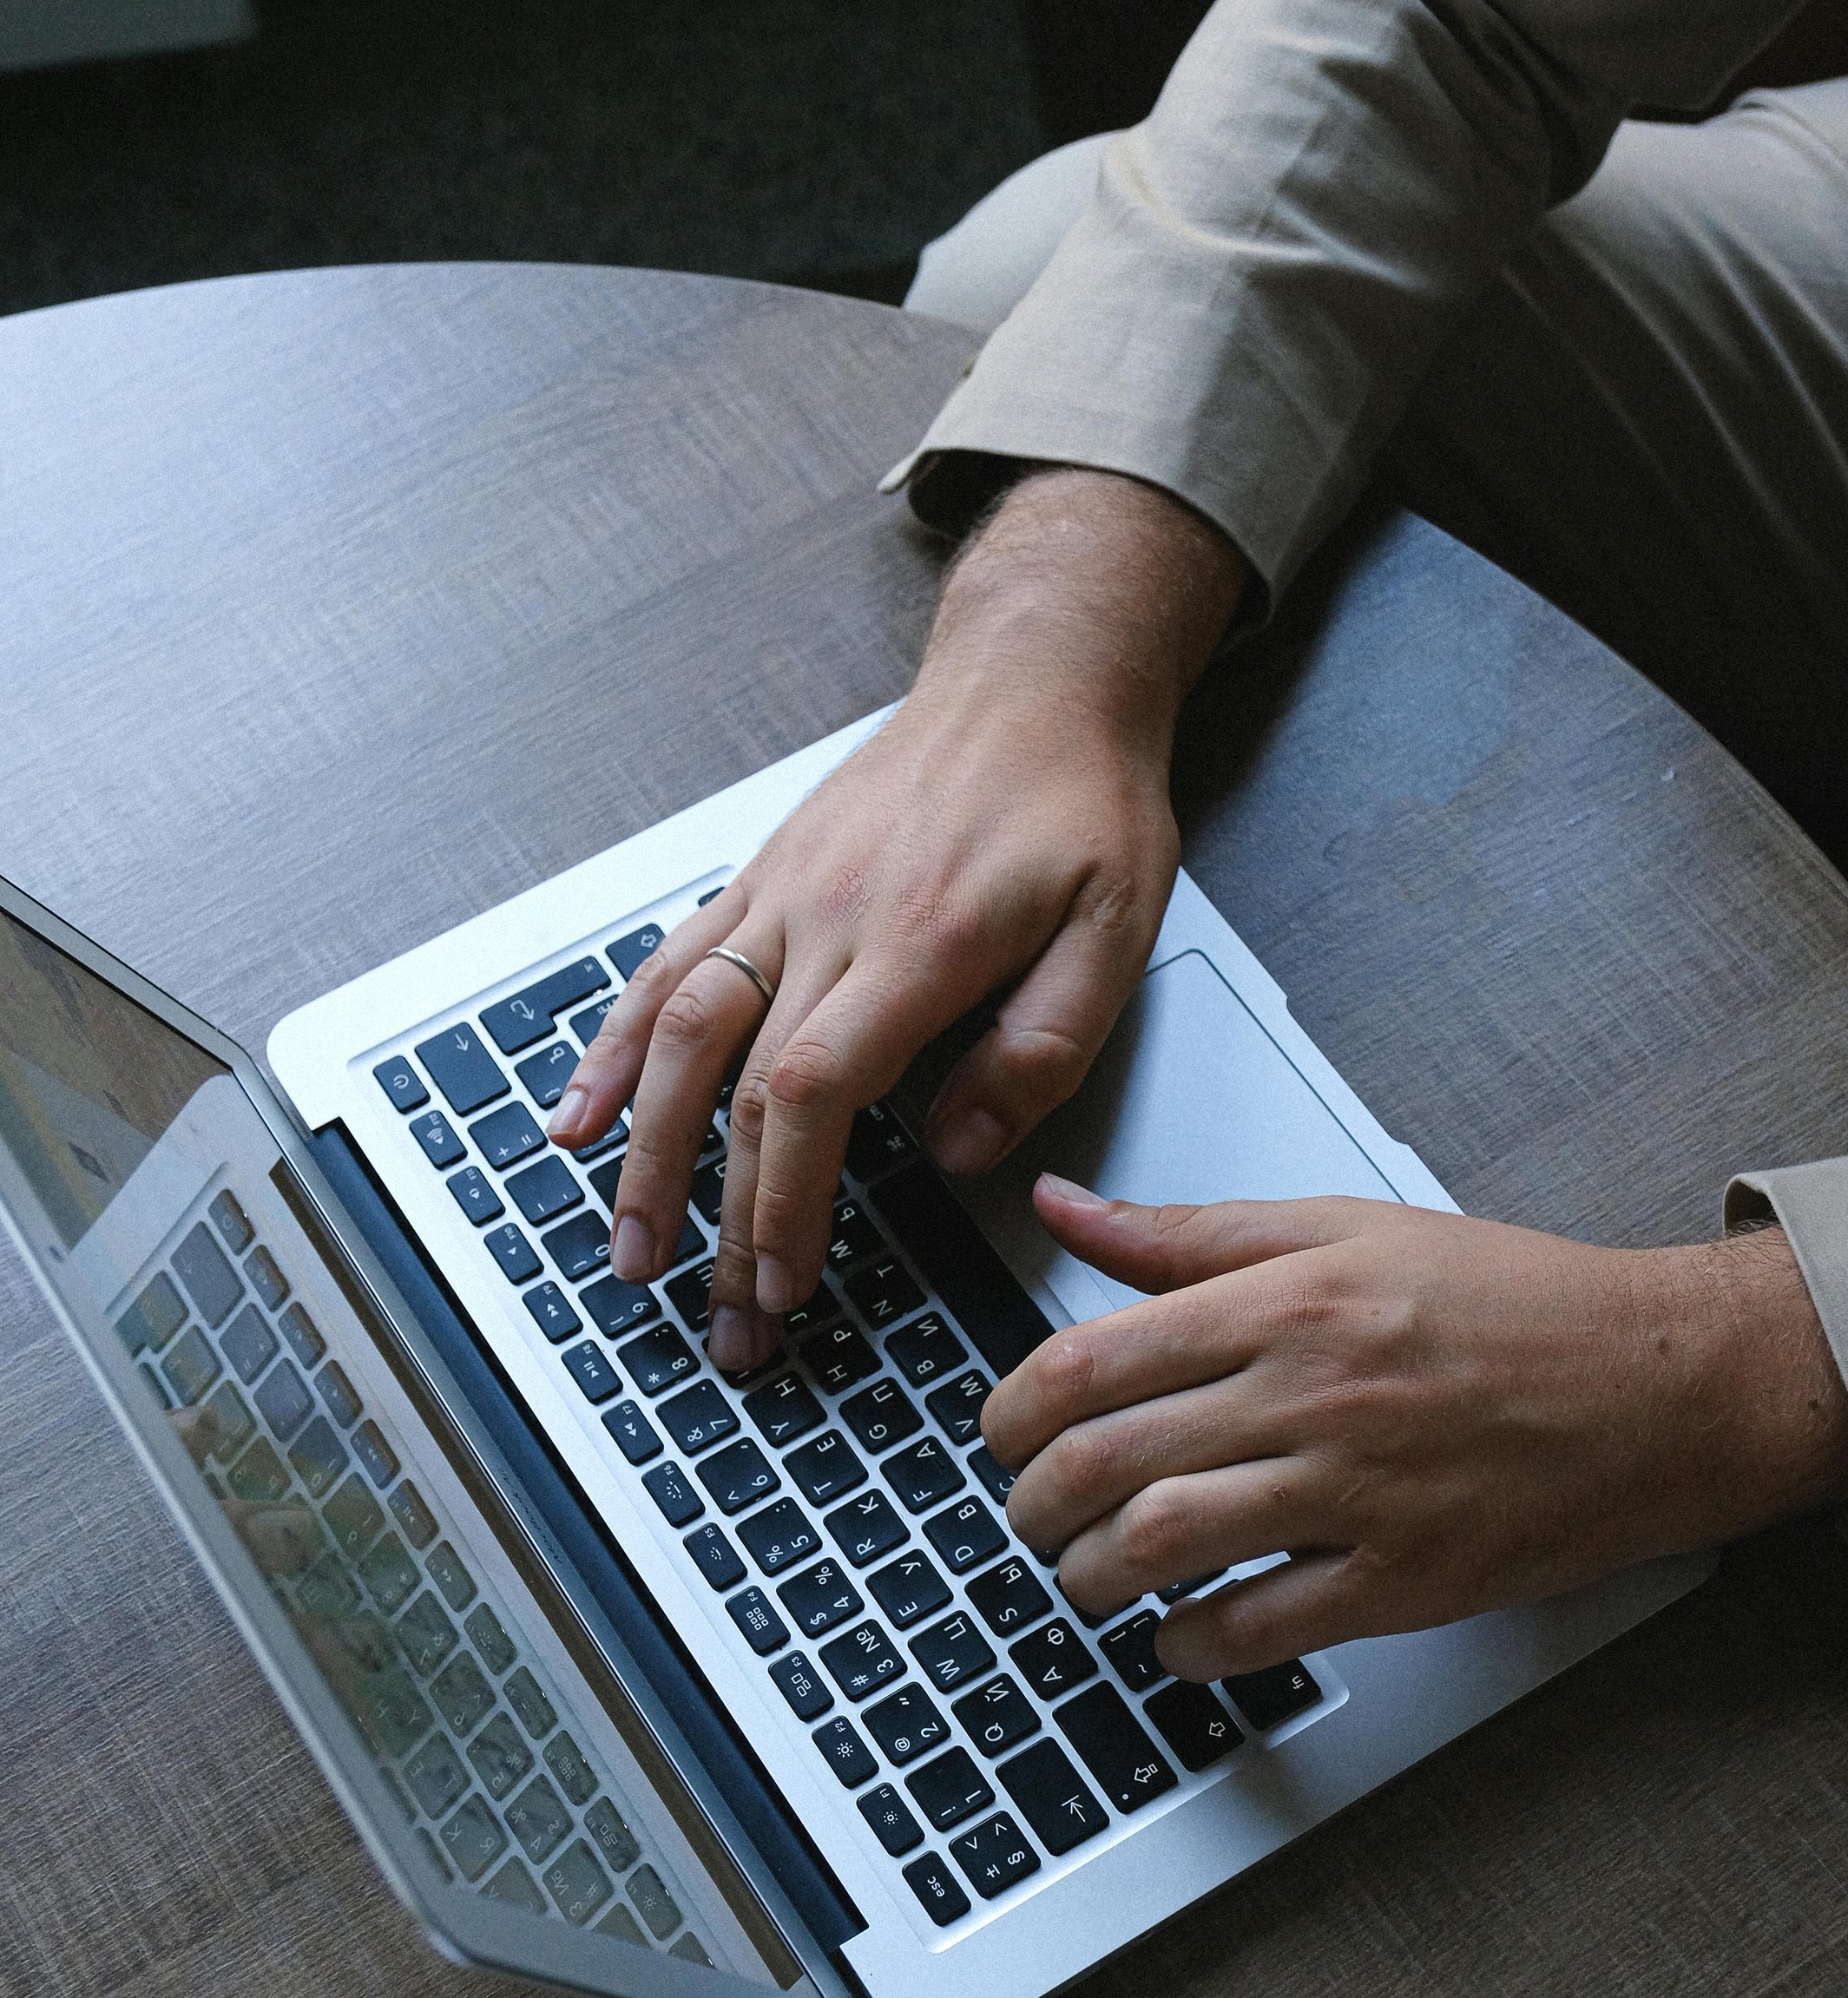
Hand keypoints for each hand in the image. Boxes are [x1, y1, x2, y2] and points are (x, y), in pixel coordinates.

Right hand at [545, 468, 1243, 1367]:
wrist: (1035, 679)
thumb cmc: (1080, 805)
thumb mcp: (1117, 932)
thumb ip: (1042, 1049)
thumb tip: (957, 1152)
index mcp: (919, 943)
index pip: (812, 1091)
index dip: (782, 1197)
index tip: (780, 1281)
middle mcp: (829, 917)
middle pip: (736, 1086)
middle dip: (716, 1218)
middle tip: (717, 1318)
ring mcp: (780, 895)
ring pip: (678, 1030)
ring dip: (643, 1150)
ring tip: (627, 1246)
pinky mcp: (759, 880)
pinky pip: (666, 967)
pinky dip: (613, 1045)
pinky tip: (580, 1114)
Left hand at [982, 1181, 1847, 1673]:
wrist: (1660, 1384)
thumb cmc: (1515, 1306)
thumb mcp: (1348, 1230)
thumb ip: (1194, 1233)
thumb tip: (1065, 1211)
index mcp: (1290, 1299)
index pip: (1091, 1360)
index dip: (1013, 1414)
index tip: (1006, 1438)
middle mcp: (1314, 1389)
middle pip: (1106, 1459)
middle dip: (1034, 1507)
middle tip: (1032, 1521)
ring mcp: (1359, 1489)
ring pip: (1163, 1544)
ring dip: (1094, 1579)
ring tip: (1091, 1580)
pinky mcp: (1405, 1576)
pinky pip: (1259, 1627)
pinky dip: (1191, 1646)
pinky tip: (1179, 1636)